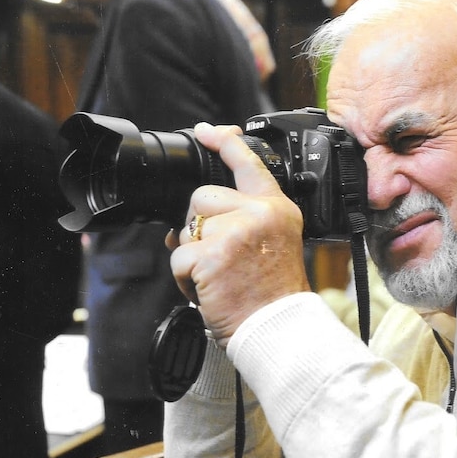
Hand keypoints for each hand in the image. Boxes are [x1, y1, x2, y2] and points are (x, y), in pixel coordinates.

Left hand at [167, 122, 310, 347]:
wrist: (278, 326)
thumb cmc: (274, 293)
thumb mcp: (275, 242)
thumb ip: (247, 218)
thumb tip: (196, 214)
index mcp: (276, 207)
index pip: (249, 163)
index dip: (225, 142)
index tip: (208, 131)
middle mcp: (258, 213)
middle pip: (203, 196)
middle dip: (200, 225)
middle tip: (218, 256)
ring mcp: (234, 231)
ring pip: (187, 229)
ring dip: (192, 256)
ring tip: (218, 276)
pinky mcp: (211, 253)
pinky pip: (179, 257)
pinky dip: (185, 279)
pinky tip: (209, 289)